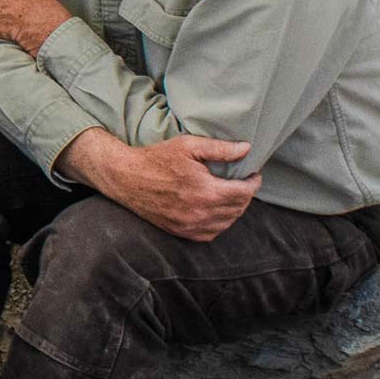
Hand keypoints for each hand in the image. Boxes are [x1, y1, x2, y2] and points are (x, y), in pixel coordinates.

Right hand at [99, 134, 260, 241]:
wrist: (126, 178)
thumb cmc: (156, 158)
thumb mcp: (188, 145)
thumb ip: (220, 148)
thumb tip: (247, 149)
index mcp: (205, 191)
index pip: (244, 193)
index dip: (254, 183)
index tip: (254, 175)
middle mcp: (200, 212)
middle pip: (238, 208)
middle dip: (245, 195)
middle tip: (243, 183)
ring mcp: (190, 226)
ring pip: (227, 223)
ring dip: (234, 210)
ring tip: (231, 195)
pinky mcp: (181, 232)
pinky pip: (211, 233)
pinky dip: (219, 223)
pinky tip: (216, 210)